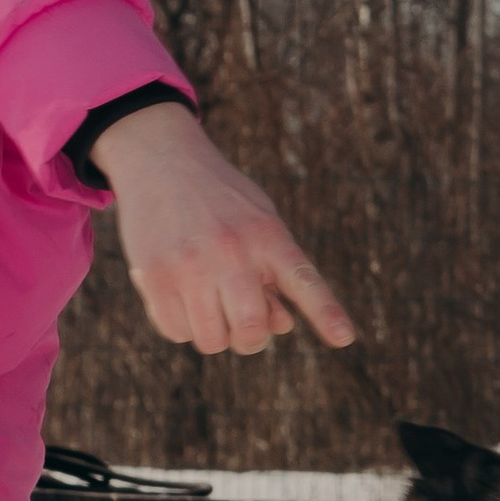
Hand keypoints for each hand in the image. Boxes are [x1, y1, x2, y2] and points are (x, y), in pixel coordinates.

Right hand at [93, 101, 356, 355]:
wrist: (162, 160)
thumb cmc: (221, 202)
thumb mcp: (260, 223)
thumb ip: (278, 273)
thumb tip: (282, 326)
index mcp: (268, 235)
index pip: (303, 281)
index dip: (326, 313)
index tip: (345, 338)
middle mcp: (232, 250)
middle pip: (251, 330)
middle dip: (249, 338)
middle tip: (242, 327)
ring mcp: (190, 264)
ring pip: (211, 340)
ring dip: (214, 334)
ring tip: (209, 307)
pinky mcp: (154, 275)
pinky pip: (176, 331)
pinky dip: (182, 326)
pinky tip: (182, 299)